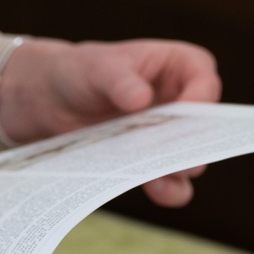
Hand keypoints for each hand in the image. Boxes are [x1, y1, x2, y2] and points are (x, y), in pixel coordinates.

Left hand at [0, 37, 220, 206]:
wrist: (48, 103)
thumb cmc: (78, 72)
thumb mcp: (96, 68)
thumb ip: (119, 81)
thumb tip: (141, 99)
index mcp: (178, 65)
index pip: (204, 78)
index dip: (201, 98)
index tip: (184, 114)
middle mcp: (181, 101)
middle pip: (204, 126)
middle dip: (193, 143)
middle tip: (181, 158)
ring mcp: (168, 135)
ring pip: (190, 157)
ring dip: (180, 169)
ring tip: (163, 177)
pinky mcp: (151, 161)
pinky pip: (170, 180)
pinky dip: (166, 187)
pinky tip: (154, 188)